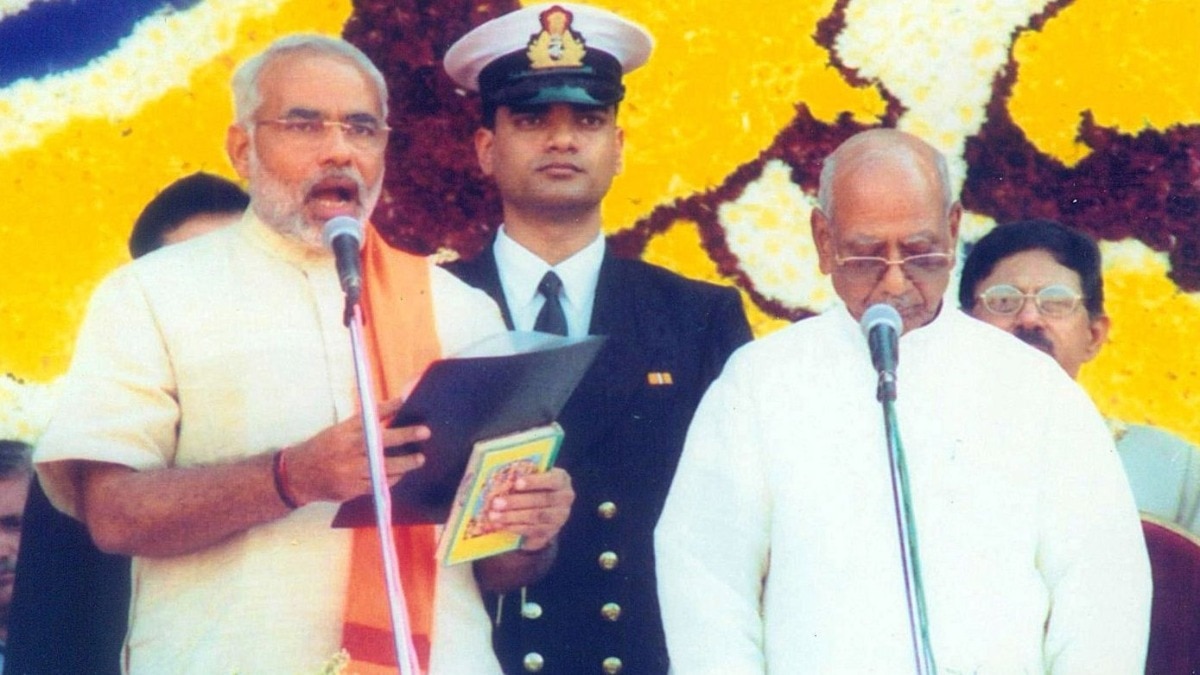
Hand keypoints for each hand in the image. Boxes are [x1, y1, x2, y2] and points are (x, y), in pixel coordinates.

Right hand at [284, 396, 427, 503]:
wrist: (299, 475)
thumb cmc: (324, 448)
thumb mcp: (339, 430)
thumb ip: (363, 424)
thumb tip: (392, 411)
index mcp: (344, 431)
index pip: (369, 416)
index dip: (389, 407)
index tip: (406, 400)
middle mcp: (348, 449)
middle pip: (381, 441)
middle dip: (405, 435)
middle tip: (425, 432)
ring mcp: (351, 470)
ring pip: (384, 466)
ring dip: (405, 463)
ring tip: (420, 459)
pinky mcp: (353, 488)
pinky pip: (378, 483)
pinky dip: (391, 478)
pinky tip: (401, 474)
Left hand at [485, 468, 573, 550]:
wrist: (542, 507)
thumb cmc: (532, 485)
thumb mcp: (531, 476)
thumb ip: (521, 475)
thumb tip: (500, 478)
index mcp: (561, 479)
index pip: (552, 480)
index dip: (534, 481)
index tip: (516, 483)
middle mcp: (564, 499)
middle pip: (542, 500)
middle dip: (517, 502)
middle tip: (496, 503)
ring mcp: (559, 518)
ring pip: (536, 518)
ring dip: (512, 517)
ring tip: (494, 516)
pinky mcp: (550, 533)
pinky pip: (532, 531)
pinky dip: (515, 528)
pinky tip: (500, 526)